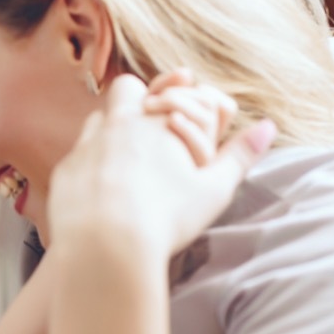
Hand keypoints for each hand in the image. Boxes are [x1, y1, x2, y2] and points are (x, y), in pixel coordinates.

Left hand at [48, 74, 275, 257]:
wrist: (105, 246)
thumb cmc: (165, 217)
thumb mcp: (213, 189)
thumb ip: (240, 155)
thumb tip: (269, 126)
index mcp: (153, 122)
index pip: (158, 88)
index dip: (166, 96)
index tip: (173, 115)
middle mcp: (115, 125)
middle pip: (122, 92)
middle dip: (133, 104)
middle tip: (149, 134)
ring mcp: (84, 146)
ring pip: (95, 122)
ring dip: (108, 133)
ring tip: (126, 163)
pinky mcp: (65, 172)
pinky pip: (75, 158)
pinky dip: (87, 167)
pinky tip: (99, 191)